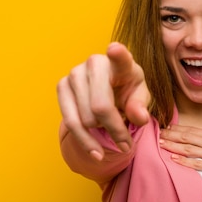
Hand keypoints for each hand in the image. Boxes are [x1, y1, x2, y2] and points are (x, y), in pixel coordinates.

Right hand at [57, 42, 150, 159]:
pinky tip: (96, 153)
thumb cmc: (127, 92)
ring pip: (86, 119)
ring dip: (102, 134)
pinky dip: (85, 141)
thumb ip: (140, 108)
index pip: (120, 57)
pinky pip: (71, 122)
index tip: (115, 49)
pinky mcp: (61, 86)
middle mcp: (95, 63)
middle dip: (115, 130)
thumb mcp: (140, 99)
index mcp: (120, 63)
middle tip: (126, 144)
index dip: (117, 54)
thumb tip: (140, 118)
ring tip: (114, 137)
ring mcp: (75, 73)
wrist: (108, 91)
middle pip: (101, 106)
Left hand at [159, 116, 201, 181]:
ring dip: (173, 147)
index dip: (178, 129)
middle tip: (157, 134)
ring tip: (160, 144)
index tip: (167, 127)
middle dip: (170, 136)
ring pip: (187, 150)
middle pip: (186, 139)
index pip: (192, 130)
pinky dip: (184, 161)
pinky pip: (196, 164)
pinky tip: (173, 159)